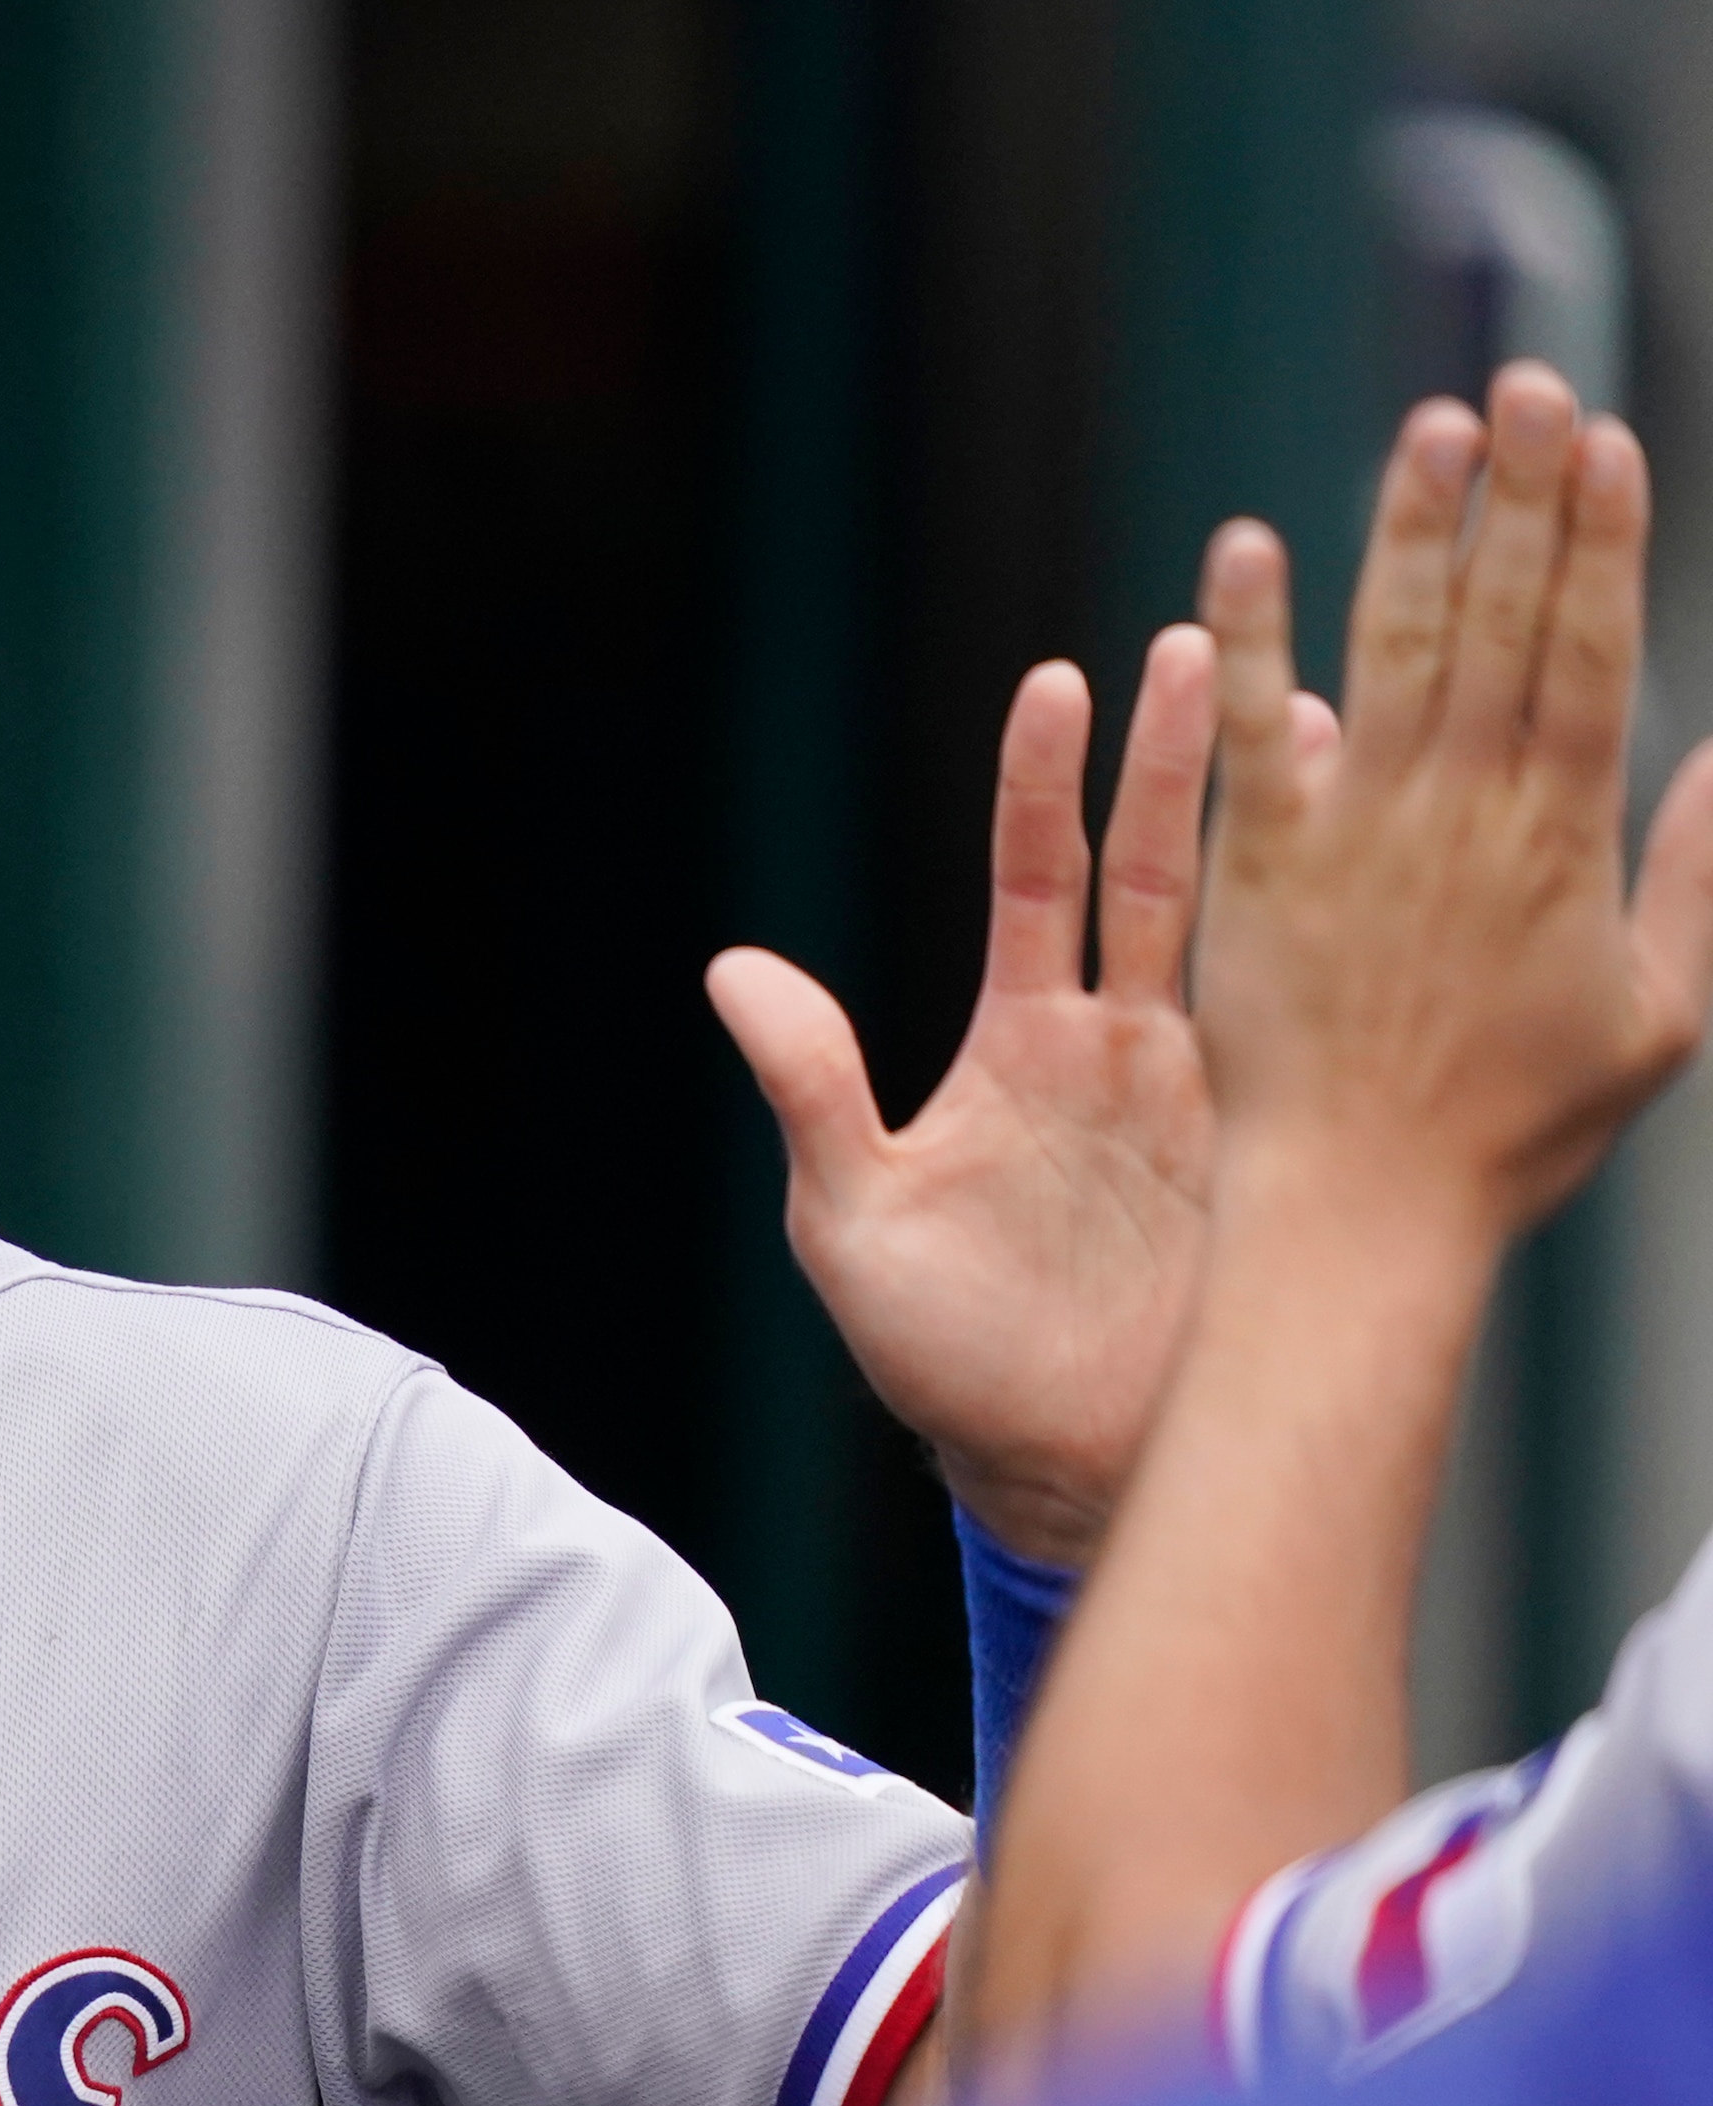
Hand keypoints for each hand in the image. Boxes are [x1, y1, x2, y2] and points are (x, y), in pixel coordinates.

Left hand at [715, 629, 1300, 1564]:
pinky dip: (1338, 933)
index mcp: (1023, 1043)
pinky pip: (1311, 1020)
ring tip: (1312, 695)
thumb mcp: (853, 1218)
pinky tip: (1371, 851)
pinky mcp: (1273, 1144)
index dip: (1046, 782)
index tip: (1058, 679)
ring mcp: (1210, 1087)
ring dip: (1276, 814)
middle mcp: (1123, 1044)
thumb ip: (812, 1089)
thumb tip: (733, 967)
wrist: (1054, 1468)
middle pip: (1159, 865)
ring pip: (1248, 921)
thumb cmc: (942, 1354)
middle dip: (1180, 753)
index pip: (1037, 877)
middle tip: (1205, 636)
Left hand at [1191, 362, 1712, 1253]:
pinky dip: (1249, 637)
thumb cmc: (1511, 1132)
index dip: (1597, 542)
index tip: (1604, 442)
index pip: (1590, 654)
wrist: (1364, 1210)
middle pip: (1505, 625)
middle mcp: (1465, 817)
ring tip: (1430, 427)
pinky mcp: (1255, 868)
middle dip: (1520, 499)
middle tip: (1525, 381)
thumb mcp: (1657, 1015)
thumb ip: (1700, 880)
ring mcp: (1357, 836)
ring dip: (1414, 533)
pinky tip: (1247, 545)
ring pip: (1395, 650)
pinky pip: (1248, 733)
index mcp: (1563, 840)